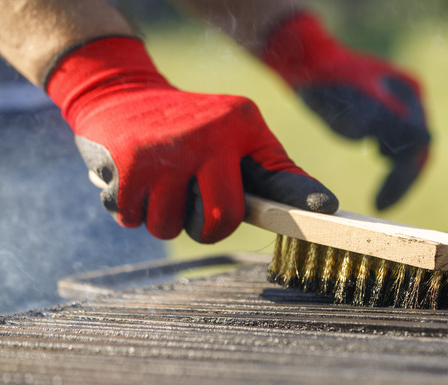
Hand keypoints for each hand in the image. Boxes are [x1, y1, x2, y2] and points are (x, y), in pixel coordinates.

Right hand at [46, 37, 337, 242]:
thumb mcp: (237, 134)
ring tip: (160, 185)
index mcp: (240, 126)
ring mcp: (165, 149)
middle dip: (206, 229)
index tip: (327, 208)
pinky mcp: (125, 161)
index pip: (275, 172)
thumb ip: (272, 170)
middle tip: (195, 207)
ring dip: (162, 219)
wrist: (120, 93)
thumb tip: (321, 209)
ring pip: (168, 226)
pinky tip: (134, 180)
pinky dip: (130, 209)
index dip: (300, 197)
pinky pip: (131, 218)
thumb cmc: (193, 128)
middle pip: (220, 219)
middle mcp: (207, 135)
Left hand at [262, 13, 430, 209]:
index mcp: (409, 91)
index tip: (381, 202)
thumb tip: (423, 139)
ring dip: (398, 176)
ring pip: (409, 152)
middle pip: (418, 149)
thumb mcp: (351, 102)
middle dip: (401, 181)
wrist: (307, 64)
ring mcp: (401, 107)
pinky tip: (379, 179)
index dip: (403, 176)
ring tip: (379, 199)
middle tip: (380, 207)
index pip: (418, 142)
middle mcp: (411, 99)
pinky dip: (391, 166)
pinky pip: (397, 148)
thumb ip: (385, 117)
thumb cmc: (325, 80)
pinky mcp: (388, 116)